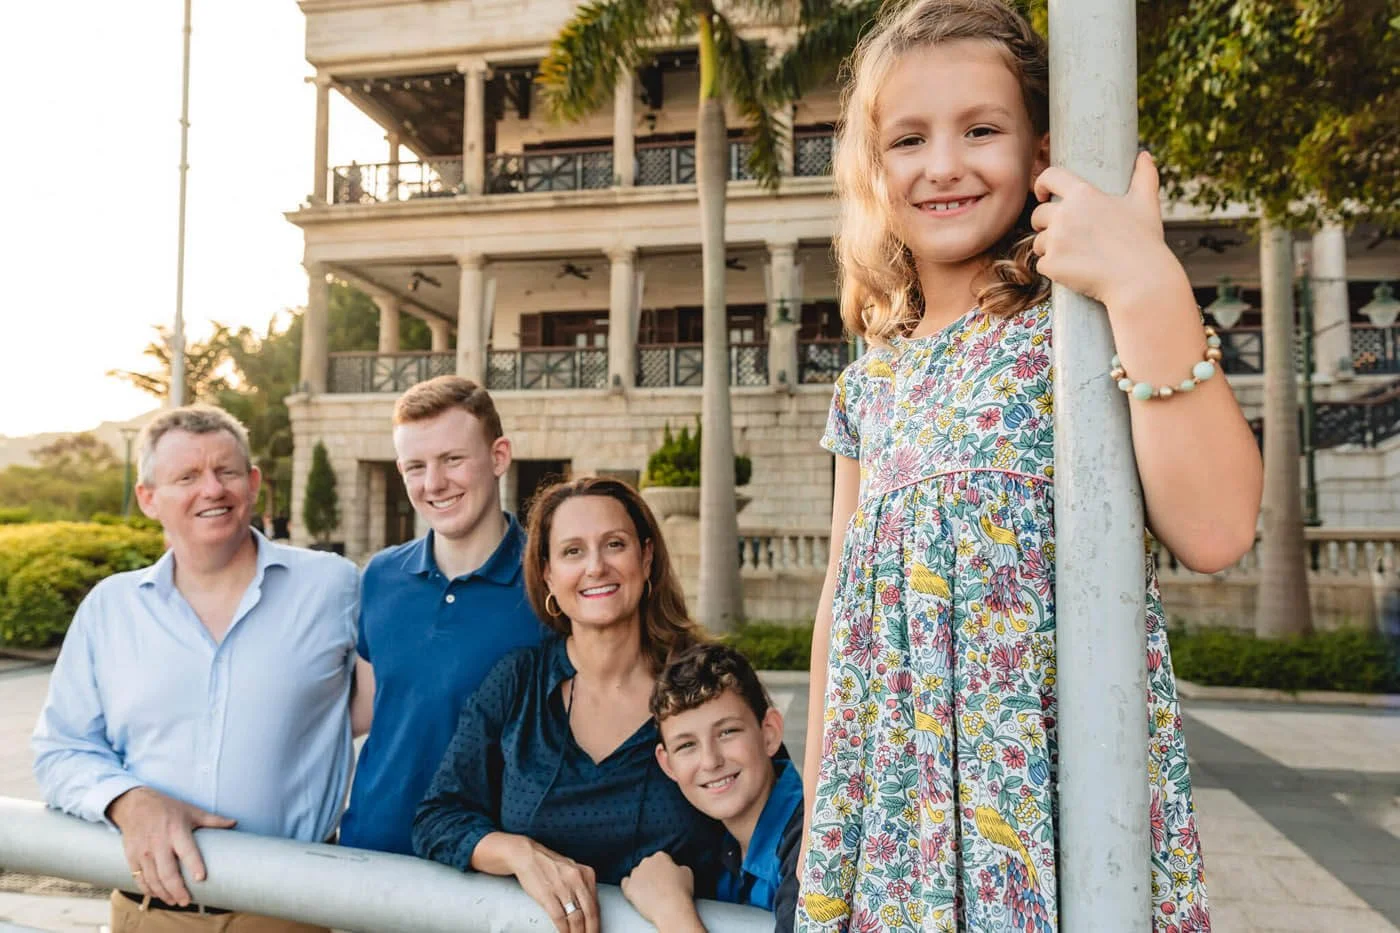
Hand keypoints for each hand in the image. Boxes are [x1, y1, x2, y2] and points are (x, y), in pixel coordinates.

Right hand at [106, 787, 235, 906]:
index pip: (187, 850)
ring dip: (163, 893)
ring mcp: (143, 851)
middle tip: (186, 902)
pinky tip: (157, 895)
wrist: (135, 804)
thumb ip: (212, 820)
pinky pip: (139, 878)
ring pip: (153, 878)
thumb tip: (234, 823)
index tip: (201, 878)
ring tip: (174, 901)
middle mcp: (159, 842)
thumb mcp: (191, 811)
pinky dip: (148, 889)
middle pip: (168, 872)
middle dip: (177, 890)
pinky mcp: (131, 856)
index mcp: (176, 830)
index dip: (194, 865)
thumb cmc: (167, 808)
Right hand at [506, 836, 599, 932]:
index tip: (597, 930)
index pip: (597, 903)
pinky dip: (564, 930)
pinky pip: (560, 918)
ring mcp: (562, 887)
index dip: (598, 921)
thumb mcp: (572, 870)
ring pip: (576, 918)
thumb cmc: (549, 865)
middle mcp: (577, 879)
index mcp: (586, 873)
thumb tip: (590, 909)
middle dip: (591, 930)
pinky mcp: (547, 895)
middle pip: (590, 913)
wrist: (526, 855)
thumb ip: (582, 886)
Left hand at [621, 852, 704, 932]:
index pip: (660, 859)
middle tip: (659, 886)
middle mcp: (646, 862)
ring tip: (650, 893)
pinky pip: (625, 884)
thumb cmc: (680, 892)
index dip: (664, 869)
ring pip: (636, 875)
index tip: (667, 877)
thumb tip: (676, 870)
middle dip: (652, 874)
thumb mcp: (687, 873)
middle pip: (647, 866)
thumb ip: (679, 868)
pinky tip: (636, 893)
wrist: (671, 908)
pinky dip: (629, 887)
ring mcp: (635, 874)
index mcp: (660, 856)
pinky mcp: (629, 887)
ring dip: (641, 881)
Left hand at [1030, 151, 1182, 309]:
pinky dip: (1053, 269)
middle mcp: (1065, 214)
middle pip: (1038, 214)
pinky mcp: (1052, 264)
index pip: (1050, 177)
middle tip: (1062, 235)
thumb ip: (1144, 176)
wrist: (1141, 281)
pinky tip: (1072, 272)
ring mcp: (1056, 240)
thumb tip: (1145, 154)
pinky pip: (1041, 265)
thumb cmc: (1145, 242)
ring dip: (1050, 249)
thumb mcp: (1146, 204)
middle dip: (1045, 224)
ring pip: (1039, 242)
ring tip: (1074, 256)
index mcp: (1083, 195)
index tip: (1042, 193)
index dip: (1042, 184)